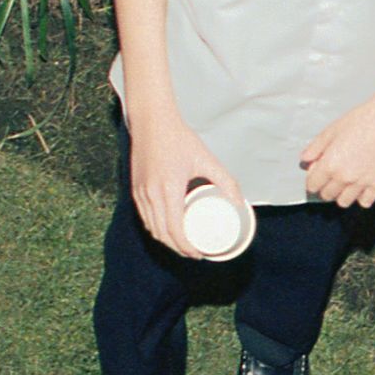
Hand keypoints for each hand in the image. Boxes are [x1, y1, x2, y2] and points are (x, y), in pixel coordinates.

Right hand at [128, 111, 236, 259]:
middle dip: (178, 249)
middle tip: (194, 253)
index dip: (186, 248)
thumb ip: (225, 180)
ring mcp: (140, 193)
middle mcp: (150, 195)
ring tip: (183, 245)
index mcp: (167, 191)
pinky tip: (166, 230)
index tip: (199, 254)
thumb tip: (239, 202)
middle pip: (162, 235)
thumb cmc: (179, 138)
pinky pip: (144, 217)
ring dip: (166, 241)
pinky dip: (155, 229)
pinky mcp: (134, 189)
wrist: (151, 121)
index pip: (175, 231)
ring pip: (151, 228)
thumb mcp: (205, 158)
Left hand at [299, 88, 374, 208]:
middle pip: (327, 195)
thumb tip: (305, 159)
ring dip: (341, 194)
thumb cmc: (362, 120)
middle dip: (325, 187)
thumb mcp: (332, 130)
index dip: (312, 179)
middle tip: (331, 176)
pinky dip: (361, 197)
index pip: (313, 185)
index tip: (316, 174)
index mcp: (330, 164)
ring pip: (344, 202)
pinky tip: (361, 185)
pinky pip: (365, 202)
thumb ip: (315, 147)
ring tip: (345, 182)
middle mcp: (344, 177)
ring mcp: (362, 183)